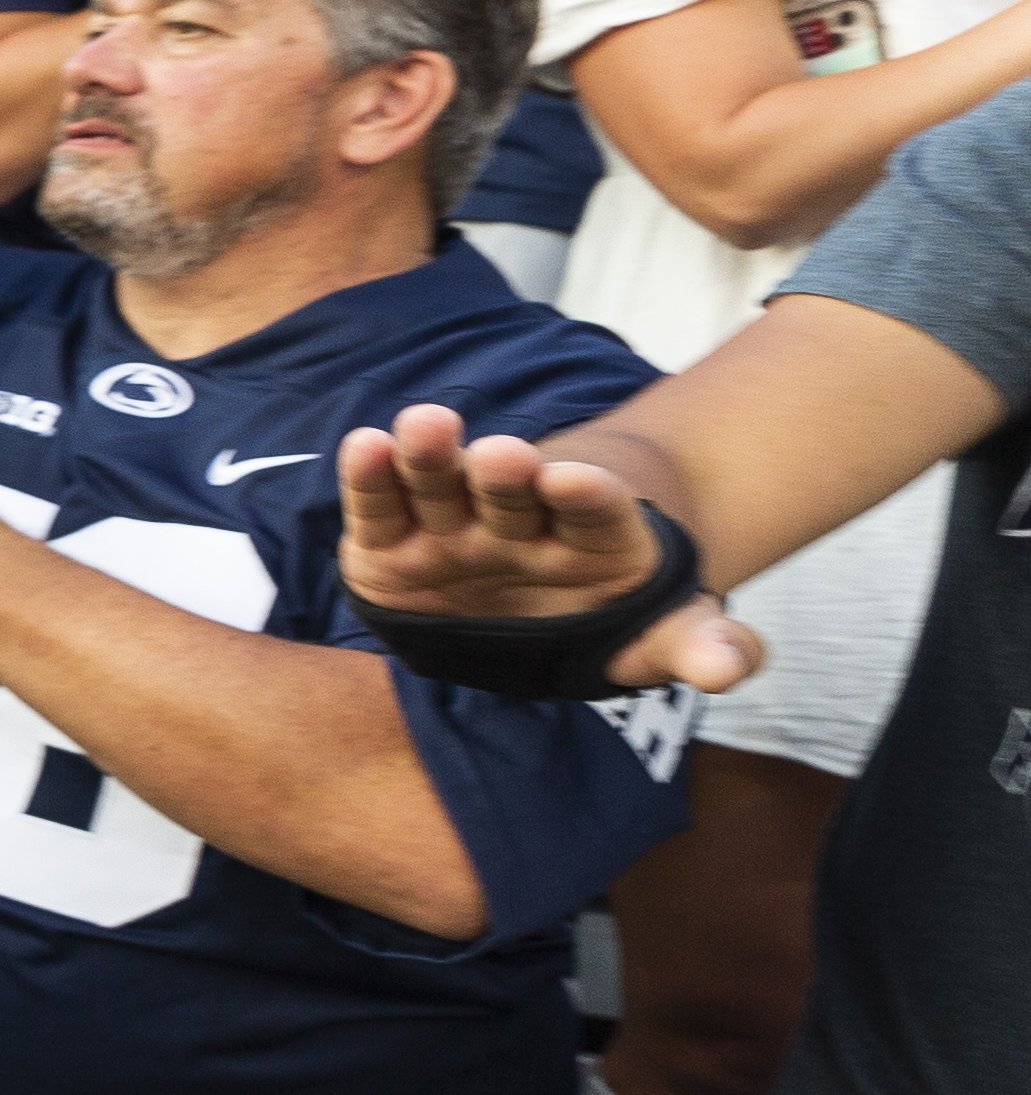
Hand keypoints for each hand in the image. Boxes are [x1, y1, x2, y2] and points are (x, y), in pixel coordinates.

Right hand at [336, 404, 760, 690]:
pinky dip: (371, 476)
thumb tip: (729, 668)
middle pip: (512, 491)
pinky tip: (366, 445)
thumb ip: (695, 643)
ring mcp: (451, 526)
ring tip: (422, 426)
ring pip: (441, 483)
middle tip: (506, 456)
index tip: (572, 480)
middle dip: (505, 474)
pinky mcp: (390, 540)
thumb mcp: (656, 634)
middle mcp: (516, 521)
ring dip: (432, 455)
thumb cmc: (597, 614)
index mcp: (590, 539)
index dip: (585, 497)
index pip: (594, 512)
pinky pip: (381, 505)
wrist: (525, 608)